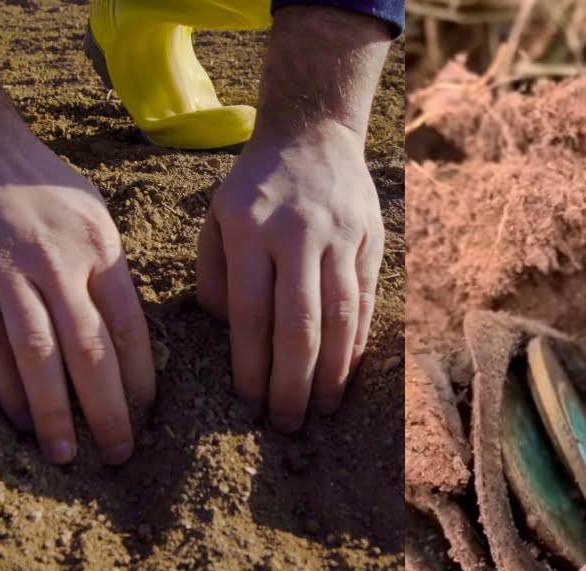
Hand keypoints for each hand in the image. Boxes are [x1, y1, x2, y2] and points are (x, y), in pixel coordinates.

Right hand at [0, 129, 154, 464]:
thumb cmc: (38, 184)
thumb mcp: (91, 215)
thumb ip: (108, 271)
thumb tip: (128, 337)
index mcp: (101, 246)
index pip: (129, 326)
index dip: (140, 378)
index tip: (148, 414)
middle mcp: (59, 260)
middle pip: (91, 349)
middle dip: (109, 409)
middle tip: (120, 454)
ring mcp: (8, 270)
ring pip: (39, 355)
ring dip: (56, 412)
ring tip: (68, 454)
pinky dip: (9, 388)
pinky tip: (23, 419)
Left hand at [198, 124, 382, 430]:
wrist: (313, 132)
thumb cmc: (255, 188)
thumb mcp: (217, 218)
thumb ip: (216, 278)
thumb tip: (233, 338)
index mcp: (250, 231)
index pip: (251, 314)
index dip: (252, 366)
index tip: (249, 404)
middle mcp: (298, 234)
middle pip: (299, 324)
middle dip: (293, 382)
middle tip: (287, 424)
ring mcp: (339, 236)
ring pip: (340, 317)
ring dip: (332, 372)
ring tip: (322, 410)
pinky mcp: (370, 239)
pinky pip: (365, 300)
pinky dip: (357, 343)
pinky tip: (347, 374)